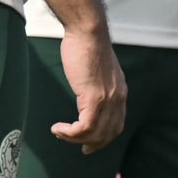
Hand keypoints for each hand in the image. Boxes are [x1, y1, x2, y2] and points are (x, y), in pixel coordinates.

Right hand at [52, 25, 126, 154]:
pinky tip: (57, 128)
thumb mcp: (97, 69)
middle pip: (108, 133)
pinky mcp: (94, 97)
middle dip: (91, 144)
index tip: (89, 144)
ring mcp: (108, 99)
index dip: (103, 138)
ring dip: (74, 139)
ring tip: (60, 133)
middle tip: (76, 147)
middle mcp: (118, 98)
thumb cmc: (87, 45)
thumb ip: (98, 83)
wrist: (87, 30)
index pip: (117, 124)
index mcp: (120, 91)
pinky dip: (69, 133)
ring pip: (95, 134)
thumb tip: (88, 93)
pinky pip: (84, 128)